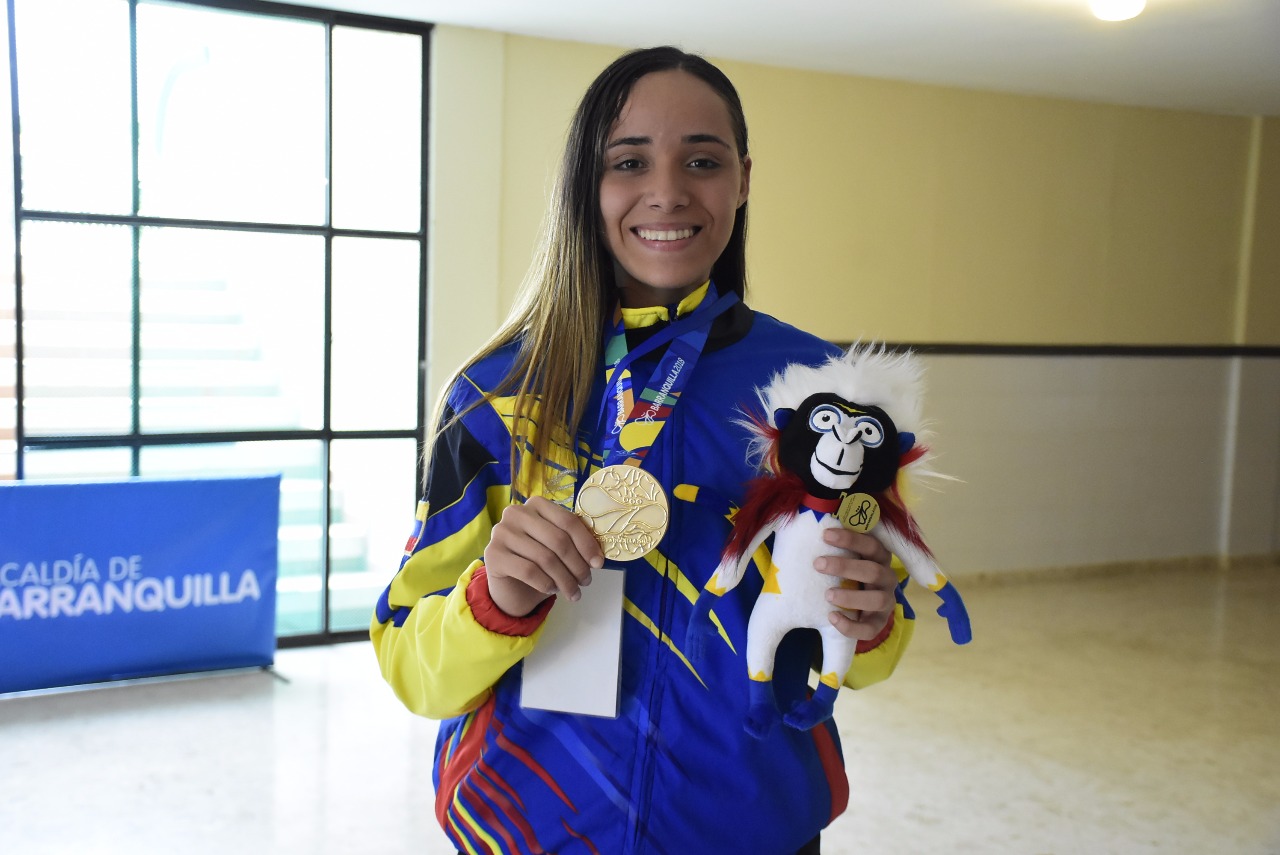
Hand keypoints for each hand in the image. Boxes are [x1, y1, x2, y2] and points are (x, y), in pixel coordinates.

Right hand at [484, 497, 604, 616]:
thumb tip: (597, 556)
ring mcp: (501, 532)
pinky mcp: (493, 554)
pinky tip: (552, 590)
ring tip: (573, 592)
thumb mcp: (558, 548)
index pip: (568, 521)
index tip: (599, 564)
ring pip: (545, 558)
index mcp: (536, 504)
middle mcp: (516, 513)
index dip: (586, 543)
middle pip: (558, 540)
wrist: (510, 586)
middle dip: (577, 565)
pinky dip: (546, 584)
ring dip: (565, 580)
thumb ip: (574, 542)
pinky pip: (529, 571)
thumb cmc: (539, 562)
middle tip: (586, 582)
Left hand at [814, 527, 895, 640]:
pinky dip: (852, 626)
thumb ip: (830, 543)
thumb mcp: (841, 556)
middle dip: (845, 567)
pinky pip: (871, 629)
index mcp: (878, 557)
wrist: (852, 603)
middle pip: (874, 570)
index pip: (871, 544)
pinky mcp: (880, 622)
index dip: (851, 538)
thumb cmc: (842, 572)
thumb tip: (798, 521)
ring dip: (851, 597)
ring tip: (828, 595)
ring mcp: (886, 601)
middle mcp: (887, 577)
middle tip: (818, 564)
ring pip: (877, 599)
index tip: (825, 535)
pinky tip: (832, 618)